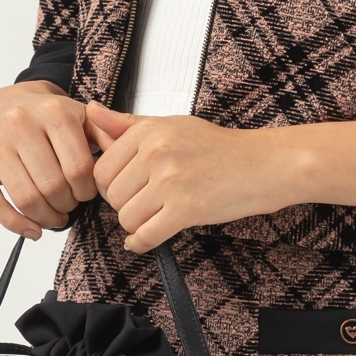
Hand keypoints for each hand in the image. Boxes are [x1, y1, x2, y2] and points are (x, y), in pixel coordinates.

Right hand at [0, 81, 97, 237]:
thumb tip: (121, 155)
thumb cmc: (48, 116)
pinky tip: (32, 230)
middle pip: (52, 186)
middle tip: (70, 204)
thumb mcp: (82, 117)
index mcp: (53, 112)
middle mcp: (20, 124)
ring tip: (55, 216)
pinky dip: (15, 224)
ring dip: (46, 217)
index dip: (87, 191)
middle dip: (67, 205)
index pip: (78, 169)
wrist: (6, 101)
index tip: (87, 193)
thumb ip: (108, 134)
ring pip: (26, 198)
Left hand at [85, 101, 355, 252]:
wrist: (265, 164)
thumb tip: (89, 112)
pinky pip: (145, 236)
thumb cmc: (218, 146)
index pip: (101, 168)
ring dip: (136, 224)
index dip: (111, 185)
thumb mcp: (171, 126)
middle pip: (111, 195)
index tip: (129, 188)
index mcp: (149, 130)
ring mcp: (171, 181)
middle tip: (145, 204)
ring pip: (126, 218)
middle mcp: (157, 152)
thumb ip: (127, 125)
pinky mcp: (187, 209)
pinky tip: (147, 239)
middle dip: (124, 205)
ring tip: (154, 217)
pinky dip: (141, 243)